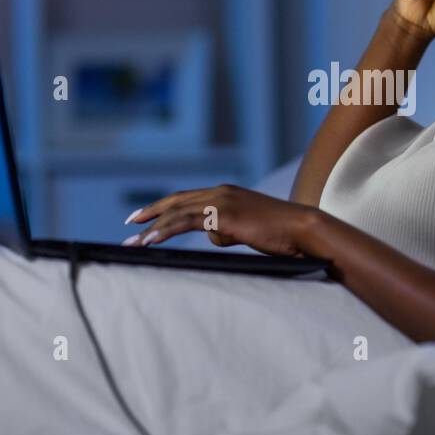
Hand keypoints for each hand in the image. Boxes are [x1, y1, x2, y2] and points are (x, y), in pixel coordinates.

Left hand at [123, 185, 319, 256]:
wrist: (304, 229)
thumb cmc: (282, 234)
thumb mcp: (249, 229)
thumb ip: (228, 229)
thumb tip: (212, 235)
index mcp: (227, 193)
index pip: (187, 198)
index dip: (164, 207)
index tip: (146, 217)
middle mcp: (221, 192)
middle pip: (176, 200)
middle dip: (150, 213)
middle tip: (130, 225)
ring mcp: (221, 201)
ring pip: (177, 212)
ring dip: (152, 228)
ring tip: (134, 242)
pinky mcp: (223, 215)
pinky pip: (186, 223)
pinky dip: (165, 231)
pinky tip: (151, 240)